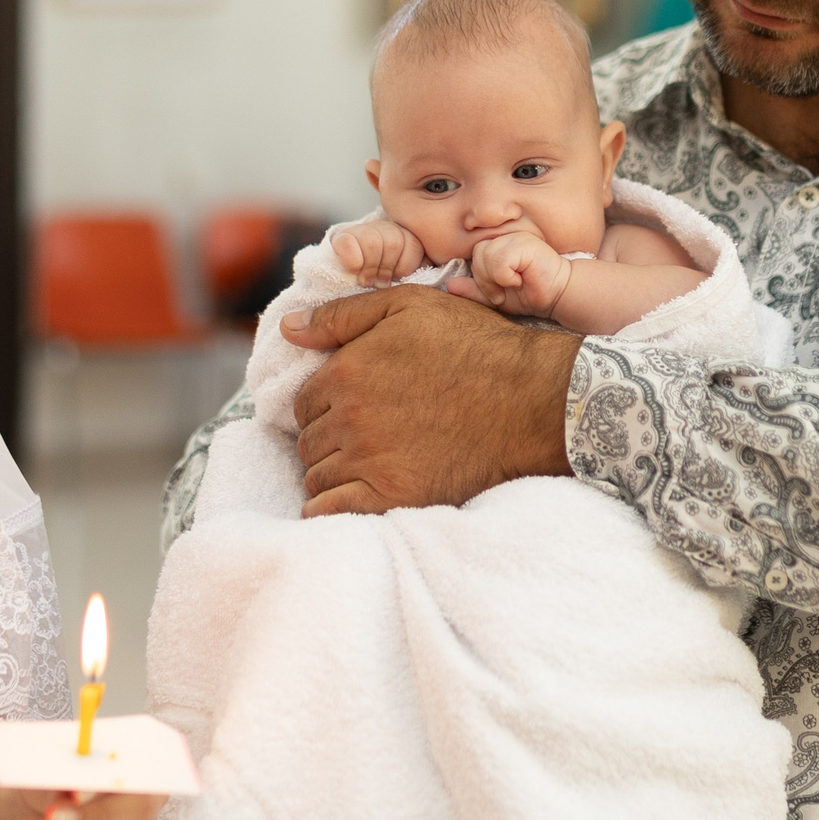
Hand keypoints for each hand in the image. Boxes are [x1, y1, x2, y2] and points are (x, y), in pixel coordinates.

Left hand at [0, 731, 165, 819]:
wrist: (9, 817)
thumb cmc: (32, 785)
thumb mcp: (37, 768)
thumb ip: (55, 773)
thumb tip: (65, 783)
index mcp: (132, 766)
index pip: (146, 769)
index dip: (118, 779)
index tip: (78, 789)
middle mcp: (139, 804)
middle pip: (140, 811)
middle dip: (93, 816)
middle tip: (50, 817)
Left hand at [284, 285, 580, 515]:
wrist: (530, 399)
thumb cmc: (474, 346)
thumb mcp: (408, 307)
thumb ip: (341, 316)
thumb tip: (288, 328)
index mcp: (346, 372)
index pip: (304, 401)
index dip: (326, 404)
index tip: (352, 408)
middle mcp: (349, 419)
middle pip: (309, 440)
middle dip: (329, 438)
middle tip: (364, 437)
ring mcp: (369, 461)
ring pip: (317, 476)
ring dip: (333, 472)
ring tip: (367, 464)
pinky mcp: (393, 497)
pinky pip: (331, 512)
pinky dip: (332, 507)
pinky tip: (353, 497)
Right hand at [330, 220, 427, 287]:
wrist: (352, 293)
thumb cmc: (390, 290)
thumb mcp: (412, 282)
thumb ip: (425, 275)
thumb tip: (447, 284)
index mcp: (407, 239)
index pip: (414, 245)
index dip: (405, 267)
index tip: (398, 279)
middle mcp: (387, 229)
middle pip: (395, 242)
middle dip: (387, 269)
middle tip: (380, 284)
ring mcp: (364, 231)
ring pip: (373, 243)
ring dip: (370, 267)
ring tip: (366, 281)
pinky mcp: (342, 237)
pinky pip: (348, 242)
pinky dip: (352, 260)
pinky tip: (353, 270)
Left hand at [446, 230, 572, 317]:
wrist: (560, 295)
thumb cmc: (532, 293)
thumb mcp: (498, 296)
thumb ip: (474, 290)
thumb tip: (450, 286)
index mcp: (499, 245)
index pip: (475, 256)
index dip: (481, 277)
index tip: (498, 292)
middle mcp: (506, 237)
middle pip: (477, 254)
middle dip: (487, 279)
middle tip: (506, 288)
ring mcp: (516, 237)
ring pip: (486, 256)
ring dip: (497, 278)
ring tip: (514, 284)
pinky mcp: (525, 243)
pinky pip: (500, 259)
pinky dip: (506, 275)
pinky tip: (521, 279)